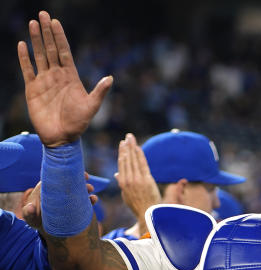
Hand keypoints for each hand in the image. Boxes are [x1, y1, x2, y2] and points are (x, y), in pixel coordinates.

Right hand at [18, 11, 112, 146]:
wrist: (62, 138)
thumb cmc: (79, 124)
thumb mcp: (92, 106)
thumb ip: (100, 92)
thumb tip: (111, 78)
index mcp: (70, 77)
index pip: (64, 51)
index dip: (60, 37)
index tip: (56, 22)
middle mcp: (57, 75)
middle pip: (50, 48)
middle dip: (46, 32)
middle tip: (42, 14)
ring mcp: (44, 81)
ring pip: (38, 55)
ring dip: (35, 39)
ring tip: (33, 23)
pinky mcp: (32, 89)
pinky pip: (27, 69)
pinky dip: (23, 58)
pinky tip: (22, 44)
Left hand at [21, 176, 98, 228]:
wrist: (46, 229)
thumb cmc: (36, 220)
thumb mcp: (30, 218)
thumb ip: (28, 213)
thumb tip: (30, 207)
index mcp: (48, 188)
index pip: (56, 177)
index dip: (65, 173)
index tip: (71, 172)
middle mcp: (59, 191)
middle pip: (69, 181)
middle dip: (79, 179)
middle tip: (87, 178)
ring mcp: (68, 198)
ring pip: (78, 189)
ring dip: (86, 188)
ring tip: (91, 190)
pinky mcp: (76, 205)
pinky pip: (84, 200)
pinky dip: (91, 199)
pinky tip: (94, 200)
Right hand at [115, 133, 159, 219]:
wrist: (147, 214)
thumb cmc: (137, 206)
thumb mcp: (126, 195)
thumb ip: (122, 183)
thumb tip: (117, 174)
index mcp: (122, 182)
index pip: (122, 164)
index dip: (122, 153)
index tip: (123, 144)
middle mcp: (128, 179)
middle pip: (126, 159)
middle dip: (126, 147)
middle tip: (127, 137)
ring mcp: (137, 179)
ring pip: (133, 160)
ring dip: (132, 147)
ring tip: (131, 138)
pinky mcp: (146, 180)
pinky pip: (142, 164)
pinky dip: (140, 155)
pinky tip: (138, 147)